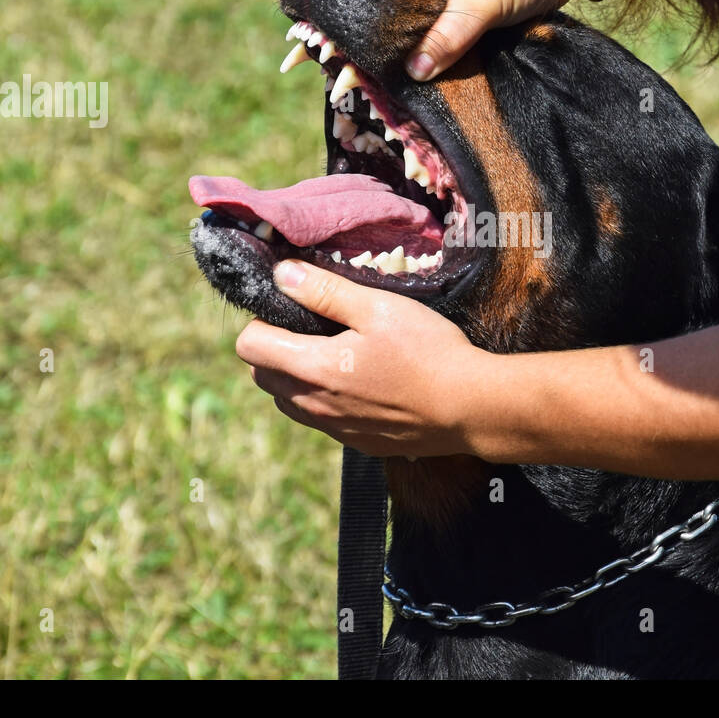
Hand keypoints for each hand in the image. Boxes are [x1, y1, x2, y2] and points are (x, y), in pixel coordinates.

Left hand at [235, 259, 485, 456]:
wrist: (469, 408)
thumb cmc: (427, 351)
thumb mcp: (378, 308)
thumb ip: (324, 291)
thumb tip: (281, 274)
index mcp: (313, 368)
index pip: (248, 347)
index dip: (263, 322)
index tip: (296, 310)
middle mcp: (313, 405)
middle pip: (261, 376)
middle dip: (276, 349)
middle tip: (317, 328)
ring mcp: (334, 429)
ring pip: (288, 401)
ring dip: (297, 377)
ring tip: (339, 355)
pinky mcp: (356, 443)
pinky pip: (320, 420)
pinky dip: (325, 400)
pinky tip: (363, 383)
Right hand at [310, 0, 576, 80]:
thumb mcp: (481, 7)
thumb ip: (448, 38)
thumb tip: (414, 73)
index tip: (309, 2)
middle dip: (342, 5)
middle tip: (330, 43)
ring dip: (374, 19)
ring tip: (361, 56)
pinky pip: (414, 4)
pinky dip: (403, 26)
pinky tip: (406, 55)